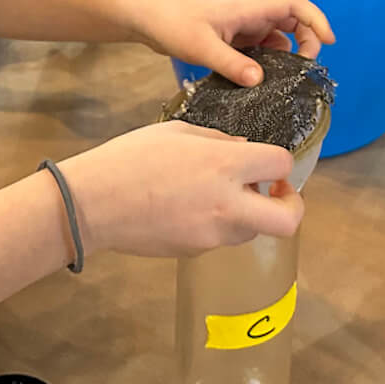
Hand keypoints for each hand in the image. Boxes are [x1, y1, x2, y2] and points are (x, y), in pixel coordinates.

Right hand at [61, 121, 302, 257]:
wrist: (92, 204)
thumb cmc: (130, 157)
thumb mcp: (177, 131)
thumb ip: (217, 141)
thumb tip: (241, 149)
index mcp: (225, 165)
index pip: (282, 166)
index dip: (281, 165)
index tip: (267, 164)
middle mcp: (227, 203)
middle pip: (288, 221)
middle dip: (291, 208)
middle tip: (275, 194)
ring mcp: (212, 234)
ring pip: (252, 231)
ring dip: (250, 214)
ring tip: (221, 196)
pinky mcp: (194, 252)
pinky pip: (220, 238)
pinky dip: (217, 224)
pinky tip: (188, 208)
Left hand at [135, 0, 332, 86]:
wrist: (146, 18)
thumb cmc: (171, 23)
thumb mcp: (201, 47)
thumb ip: (230, 64)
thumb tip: (260, 81)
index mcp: (247, 10)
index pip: (293, 5)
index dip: (316, 19)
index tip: (330, 41)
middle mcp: (249, 17)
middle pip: (292, 23)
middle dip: (306, 42)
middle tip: (304, 70)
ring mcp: (240, 29)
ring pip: (276, 39)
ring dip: (285, 57)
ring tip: (282, 82)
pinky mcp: (230, 41)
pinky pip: (258, 51)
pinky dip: (265, 64)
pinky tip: (258, 82)